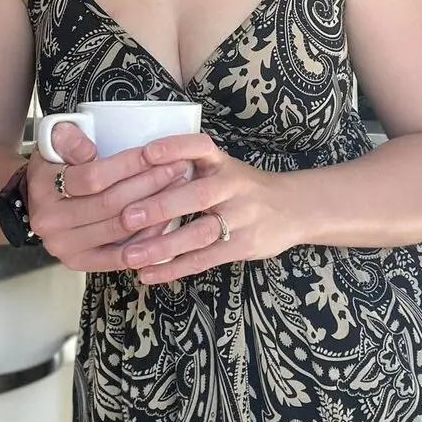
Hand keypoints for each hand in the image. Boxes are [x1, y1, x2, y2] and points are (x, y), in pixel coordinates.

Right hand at [26, 121, 189, 272]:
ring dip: (154, 209)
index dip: (129, 164)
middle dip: (150, 183)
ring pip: (119, 229)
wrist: (38, 201)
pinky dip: (145, 240)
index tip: (156, 153)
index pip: (93, 176)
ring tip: (178, 189)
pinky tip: (165, 221)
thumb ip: (68, 137)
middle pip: (111, 204)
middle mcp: (50, 222)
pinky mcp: (78, 263)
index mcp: (43, 186)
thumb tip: (89, 150)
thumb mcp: (54, 142)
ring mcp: (64, 246)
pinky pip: (118, 256)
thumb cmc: (55, 166)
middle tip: (177, 168)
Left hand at [116, 133, 300, 283]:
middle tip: (126, 216)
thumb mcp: (223, 168)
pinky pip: (205, 259)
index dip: (175, 148)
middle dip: (161, 207)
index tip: (145, 153)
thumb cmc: (244, 187)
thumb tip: (133, 175)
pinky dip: (174, 269)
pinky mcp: (243, 246)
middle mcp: (233, 186)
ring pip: (200, 233)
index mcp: (223, 162)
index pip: (199, 147)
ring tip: (130, 256)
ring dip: (163, 246)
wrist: (294, 208)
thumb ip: (189, 170)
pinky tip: (148, 274)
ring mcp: (241, 218)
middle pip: (198, 196)